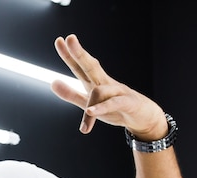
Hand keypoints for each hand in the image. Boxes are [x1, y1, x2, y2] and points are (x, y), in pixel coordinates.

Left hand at [51, 34, 167, 139]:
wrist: (144, 117)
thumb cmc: (115, 108)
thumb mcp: (89, 102)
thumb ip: (71, 94)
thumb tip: (53, 82)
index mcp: (95, 82)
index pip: (80, 66)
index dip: (69, 54)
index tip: (59, 40)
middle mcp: (105, 83)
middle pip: (91, 66)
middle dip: (79, 53)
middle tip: (70, 38)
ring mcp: (118, 91)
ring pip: (99, 91)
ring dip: (90, 107)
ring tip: (86, 119)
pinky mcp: (128, 102)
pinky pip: (113, 103)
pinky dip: (101, 108)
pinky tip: (90, 112)